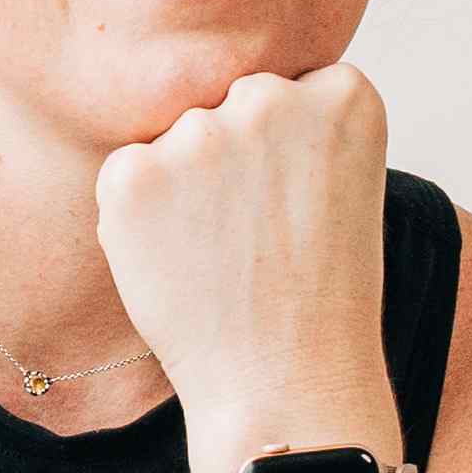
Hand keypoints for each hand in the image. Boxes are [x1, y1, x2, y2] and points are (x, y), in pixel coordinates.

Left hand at [93, 60, 394, 463]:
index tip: (302, 203)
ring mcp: (199, 134)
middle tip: (257, 238)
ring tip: (223, 256)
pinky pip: (126, 174)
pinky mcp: (133, 174)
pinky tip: (181, 263)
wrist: (286, 383)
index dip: (289, 154)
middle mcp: (272, 97)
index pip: (294, 89)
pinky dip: (139, 217)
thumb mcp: (343, 186)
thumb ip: (298, 128)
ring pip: (176, 140)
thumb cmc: (318, 294)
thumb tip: (224, 96)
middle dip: (233, 159)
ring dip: (184, 186)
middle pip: (228, 105)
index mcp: (345, 94)